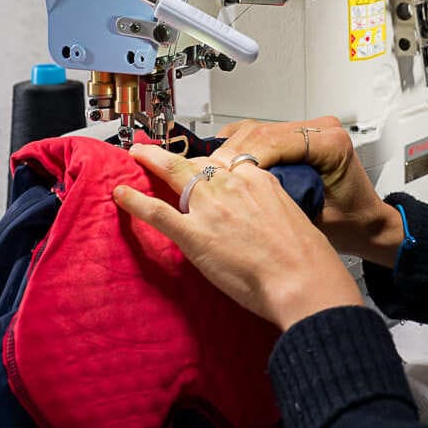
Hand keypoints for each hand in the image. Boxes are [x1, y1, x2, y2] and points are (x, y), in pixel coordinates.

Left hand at [112, 144, 362, 331]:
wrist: (302, 278)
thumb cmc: (306, 257)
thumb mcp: (294, 215)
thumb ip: (271, 208)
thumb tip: (264, 216)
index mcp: (258, 180)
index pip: (227, 164)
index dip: (210, 167)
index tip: (201, 167)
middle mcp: (232, 185)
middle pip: (198, 163)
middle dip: (174, 155)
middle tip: (154, 149)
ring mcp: (211, 208)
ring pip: (175, 175)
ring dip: (151, 163)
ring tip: (136, 155)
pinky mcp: (194, 234)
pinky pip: (158, 211)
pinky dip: (136, 201)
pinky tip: (121, 194)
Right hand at [212, 116, 404, 266]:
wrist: (368, 225)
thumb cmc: (350, 226)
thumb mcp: (313, 219)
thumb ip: (278, 204)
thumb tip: (235, 199)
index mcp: (331, 143)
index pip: (272, 141)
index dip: (239, 159)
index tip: (216, 177)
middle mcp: (322, 129)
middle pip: (259, 132)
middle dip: (229, 155)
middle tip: (202, 177)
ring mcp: (310, 129)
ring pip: (256, 130)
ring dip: (230, 150)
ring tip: (209, 174)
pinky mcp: (299, 136)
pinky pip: (260, 134)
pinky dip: (240, 148)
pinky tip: (224, 167)